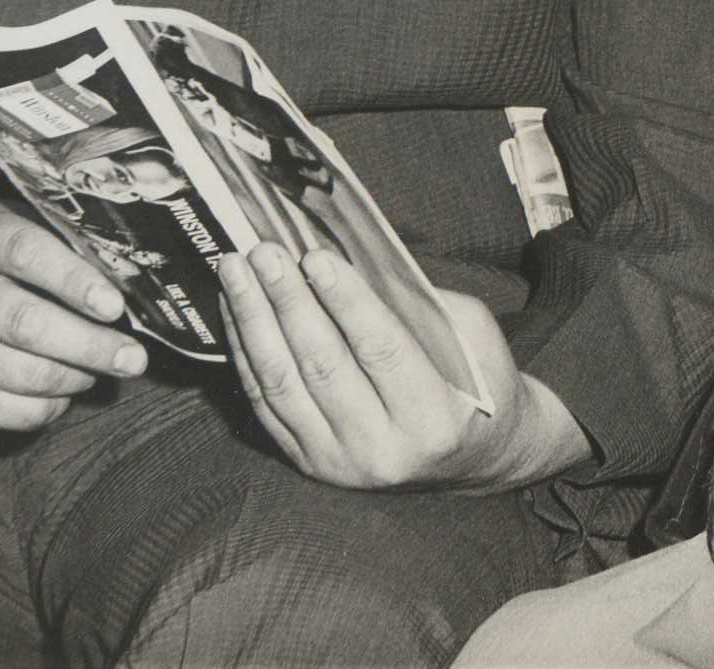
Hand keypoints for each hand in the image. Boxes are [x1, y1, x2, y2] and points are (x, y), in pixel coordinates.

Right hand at [0, 200, 147, 431]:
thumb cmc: (3, 253)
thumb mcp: (28, 225)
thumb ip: (73, 246)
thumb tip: (136, 285)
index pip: (26, 253)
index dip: (73, 281)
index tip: (114, 307)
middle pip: (23, 323)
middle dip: (88, 345)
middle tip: (133, 358)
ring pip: (17, 372)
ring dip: (73, 377)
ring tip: (105, 367)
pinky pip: (3, 411)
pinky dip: (47, 407)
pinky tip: (68, 389)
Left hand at [217, 241, 588, 492]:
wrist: (472, 455)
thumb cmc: (476, 379)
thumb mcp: (470, 335)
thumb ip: (417, 304)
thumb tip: (350, 260)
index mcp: (433, 418)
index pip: (379, 349)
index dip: (345, 300)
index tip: (314, 256)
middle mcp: (382, 450)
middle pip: (322, 364)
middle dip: (287, 300)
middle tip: (264, 251)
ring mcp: (340, 462)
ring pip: (282, 384)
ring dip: (254, 320)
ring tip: (237, 270)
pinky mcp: (309, 462)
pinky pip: (265, 402)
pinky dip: (245, 351)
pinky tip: (238, 309)